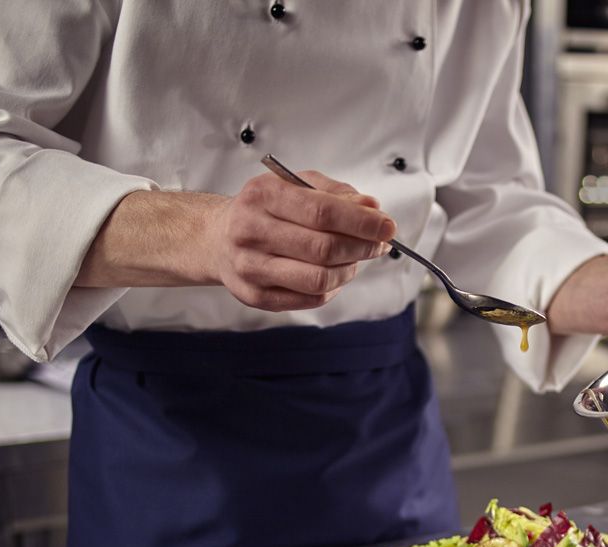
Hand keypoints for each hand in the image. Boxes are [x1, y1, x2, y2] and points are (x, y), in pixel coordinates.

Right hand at [205, 171, 395, 310]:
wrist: (219, 237)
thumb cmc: (265, 209)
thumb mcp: (296, 185)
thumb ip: (336, 194)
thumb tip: (372, 209)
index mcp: (262, 195)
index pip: (322, 212)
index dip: (362, 222)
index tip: (388, 226)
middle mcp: (251, 231)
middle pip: (323, 248)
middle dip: (361, 247)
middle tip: (378, 244)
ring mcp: (250, 267)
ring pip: (319, 279)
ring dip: (349, 270)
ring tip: (354, 259)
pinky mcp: (255, 296)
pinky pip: (309, 299)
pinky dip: (332, 289)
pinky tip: (333, 274)